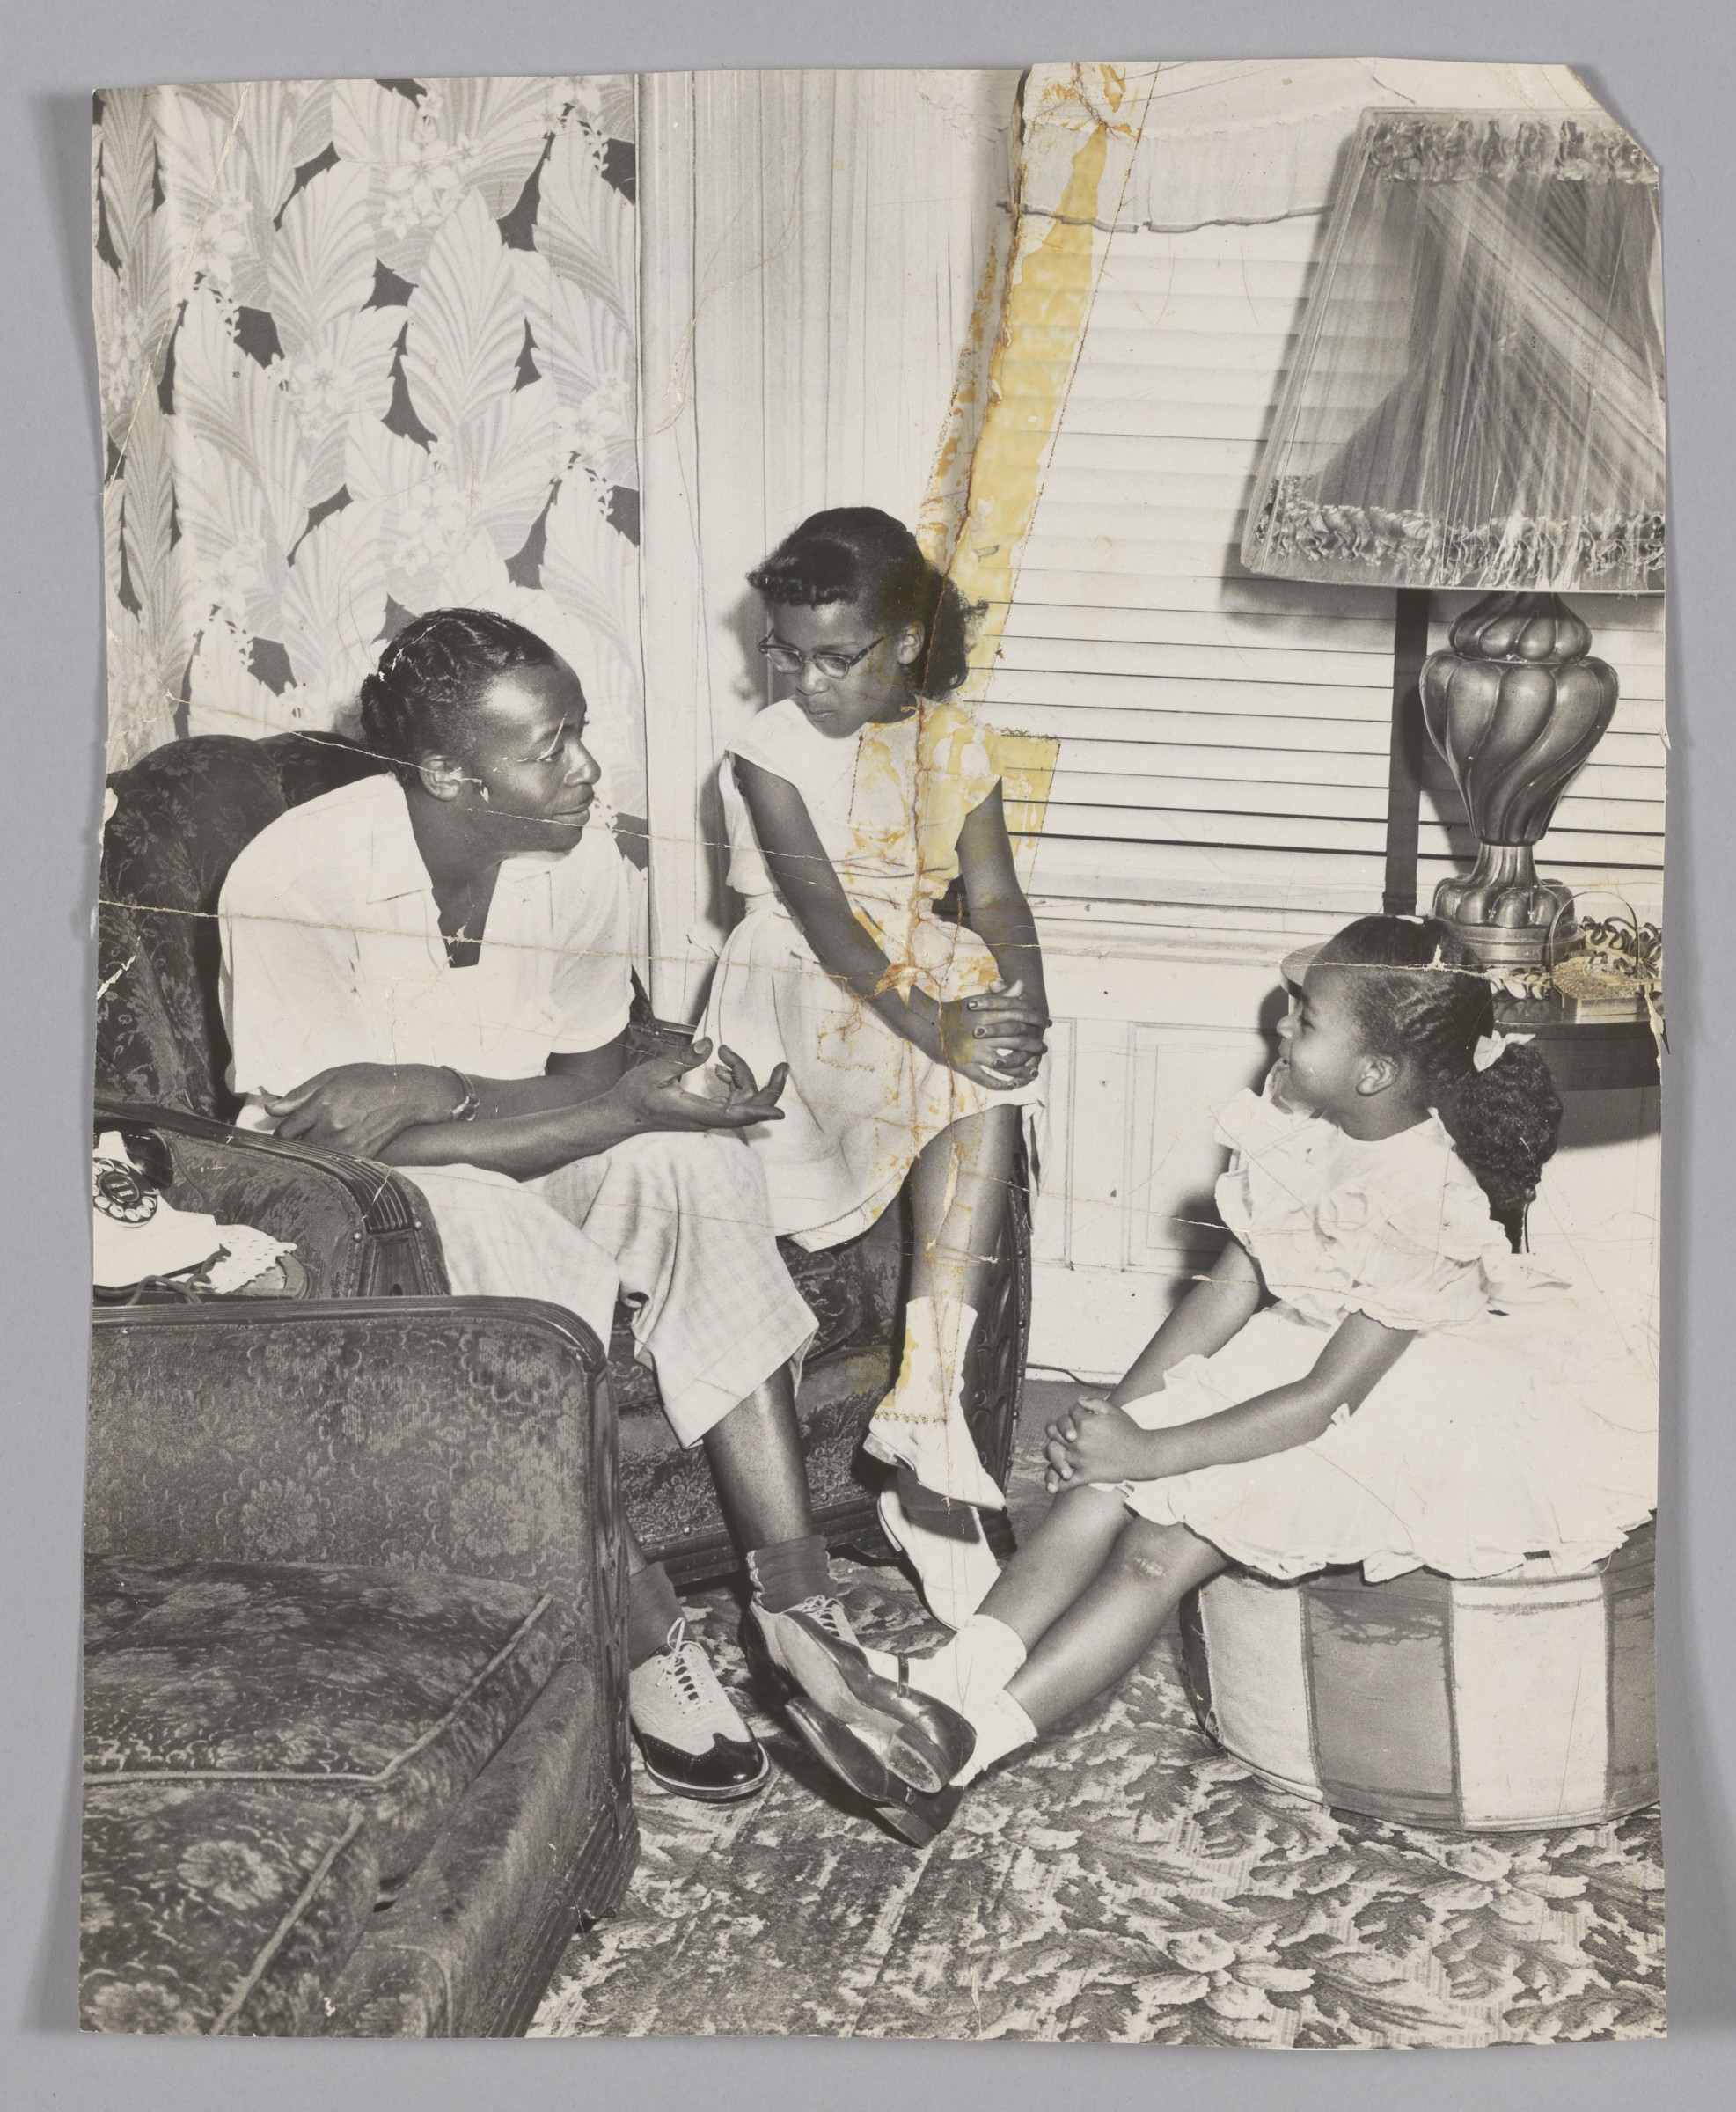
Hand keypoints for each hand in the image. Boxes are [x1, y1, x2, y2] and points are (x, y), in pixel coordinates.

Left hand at [262, 1063, 461, 1157]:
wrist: (405, 1094)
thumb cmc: (366, 1080)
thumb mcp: (331, 1077)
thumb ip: (299, 1094)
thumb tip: (271, 1108)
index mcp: (321, 1105)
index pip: (286, 1131)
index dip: (281, 1132)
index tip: (283, 1132)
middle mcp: (332, 1127)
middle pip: (298, 1148)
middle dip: (294, 1144)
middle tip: (298, 1139)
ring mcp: (348, 1144)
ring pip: (315, 1158)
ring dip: (311, 1153)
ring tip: (318, 1142)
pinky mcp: (362, 1155)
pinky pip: (336, 1164)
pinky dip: (331, 1159)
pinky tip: (334, 1149)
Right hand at [612, 1038, 788, 1133]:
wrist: (621, 1116)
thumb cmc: (634, 1095)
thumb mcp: (655, 1072)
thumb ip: (683, 1059)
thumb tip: (708, 1045)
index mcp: (695, 1111)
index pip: (735, 1116)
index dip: (759, 1113)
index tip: (780, 1112)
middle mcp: (706, 1119)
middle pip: (748, 1108)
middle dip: (768, 1089)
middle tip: (782, 1066)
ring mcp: (707, 1118)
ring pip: (741, 1103)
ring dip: (744, 1078)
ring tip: (727, 1055)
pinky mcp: (705, 1114)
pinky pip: (732, 1103)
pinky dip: (734, 1084)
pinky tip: (721, 1069)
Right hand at [939, 979, 1045, 1089]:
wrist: (926, 1026)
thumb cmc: (956, 1012)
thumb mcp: (979, 1001)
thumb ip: (1002, 995)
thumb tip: (1022, 984)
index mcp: (986, 1014)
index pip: (1019, 1016)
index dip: (1036, 1019)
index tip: (1047, 1023)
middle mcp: (982, 1034)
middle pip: (1017, 1040)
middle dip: (1034, 1045)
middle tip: (1044, 1048)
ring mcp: (973, 1053)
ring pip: (1006, 1064)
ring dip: (1023, 1069)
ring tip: (1034, 1071)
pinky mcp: (965, 1067)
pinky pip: (988, 1080)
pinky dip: (1003, 1084)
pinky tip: (1014, 1086)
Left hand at [1043, 1393, 1157, 1492]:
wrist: (1143, 1455)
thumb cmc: (1129, 1431)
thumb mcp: (1113, 1411)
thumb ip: (1094, 1402)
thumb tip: (1078, 1401)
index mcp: (1084, 1422)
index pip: (1067, 1413)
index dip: (1072, 1414)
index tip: (1079, 1418)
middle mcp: (1078, 1440)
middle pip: (1053, 1432)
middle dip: (1055, 1430)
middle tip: (1062, 1435)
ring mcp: (1080, 1459)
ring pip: (1053, 1455)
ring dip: (1052, 1453)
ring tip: (1058, 1453)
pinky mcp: (1085, 1475)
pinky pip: (1065, 1482)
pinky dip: (1056, 1484)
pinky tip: (1052, 1486)